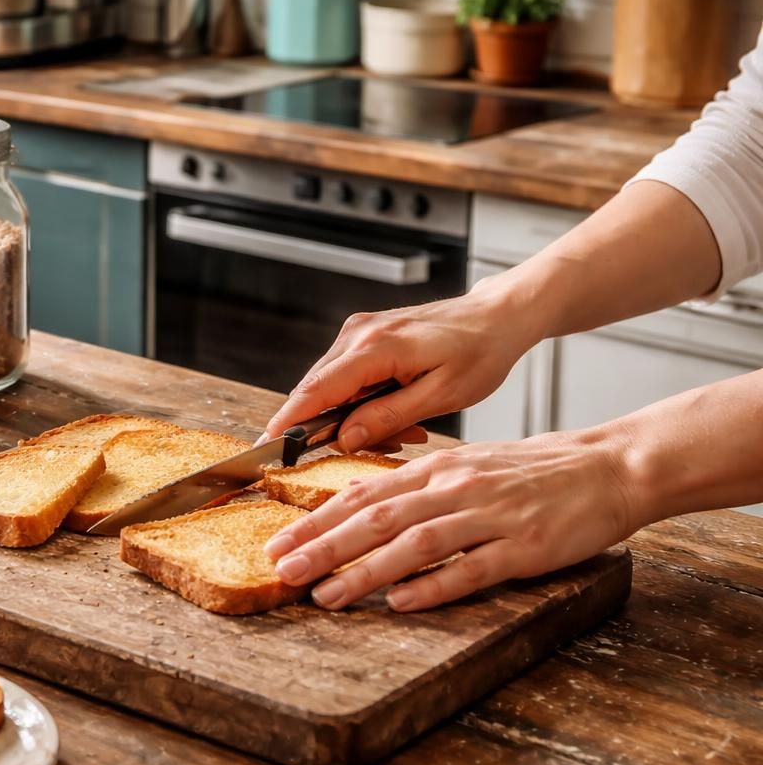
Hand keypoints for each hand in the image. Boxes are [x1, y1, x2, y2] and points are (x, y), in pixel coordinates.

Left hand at [262, 431, 639, 610]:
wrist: (608, 466)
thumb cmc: (533, 471)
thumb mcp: (466, 466)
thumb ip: (417, 486)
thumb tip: (363, 505)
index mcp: (437, 468)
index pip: (363, 494)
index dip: (317, 520)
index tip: (279, 541)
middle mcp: (455, 487)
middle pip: (376, 518)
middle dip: (323, 547)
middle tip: (283, 570)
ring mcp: (490, 517)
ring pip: (414, 544)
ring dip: (364, 571)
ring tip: (326, 594)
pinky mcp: (524, 547)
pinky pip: (471, 569)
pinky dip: (433, 586)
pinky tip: (401, 602)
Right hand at [263, 281, 543, 452]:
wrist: (497, 317)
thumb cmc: (480, 352)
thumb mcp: (441, 396)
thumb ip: (388, 416)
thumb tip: (344, 437)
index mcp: (375, 347)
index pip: (316, 390)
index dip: (289, 421)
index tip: (267, 447)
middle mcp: (358, 333)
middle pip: (318, 391)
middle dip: (334, 427)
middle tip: (383, 445)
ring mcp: (359, 331)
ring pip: (332, 386)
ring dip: (354, 415)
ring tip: (407, 427)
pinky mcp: (365, 335)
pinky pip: (347, 376)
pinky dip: (363, 400)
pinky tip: (399, 410)